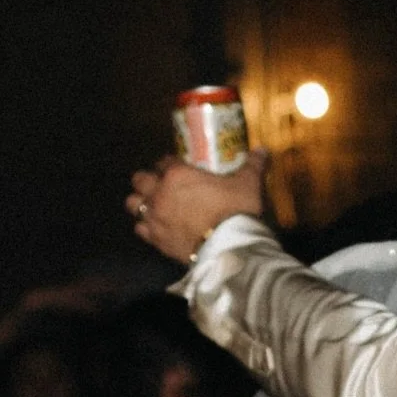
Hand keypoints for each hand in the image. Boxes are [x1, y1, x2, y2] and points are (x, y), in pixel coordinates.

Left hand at [126, 148, 267, 262]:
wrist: (229, 247)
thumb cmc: (236, 210)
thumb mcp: (247, 184)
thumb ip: (252, 165)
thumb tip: (263, 149)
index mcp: (178, 174)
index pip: (164, 161)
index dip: (170, 164)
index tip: (177, 168)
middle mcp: (160, 192)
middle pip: (140, 179)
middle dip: (148, 181)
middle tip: (161, 186)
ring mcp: (155, 216)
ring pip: (133, 204)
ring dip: (141, 203)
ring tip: (153, 207)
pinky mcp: (156, 239)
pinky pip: (140, 229)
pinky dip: (146, 228)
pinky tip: (156, 229)